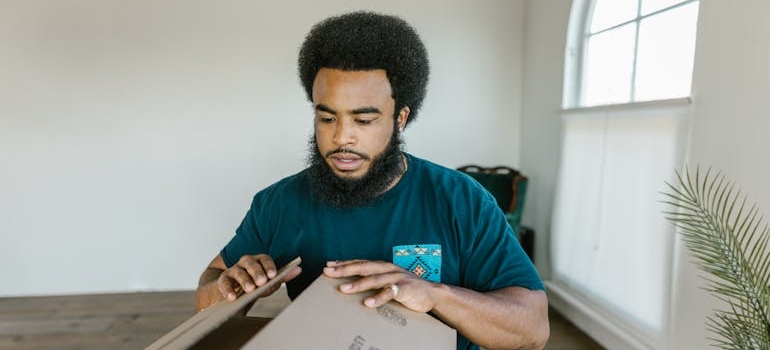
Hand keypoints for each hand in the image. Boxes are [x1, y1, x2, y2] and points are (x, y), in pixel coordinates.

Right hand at [218, 254, 301, 300]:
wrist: (232, 291)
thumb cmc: (254, 285)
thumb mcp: (267, 282)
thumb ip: (281, 277)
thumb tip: (298, 269)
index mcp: (258, 261)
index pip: (264, 259)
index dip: (269, 266)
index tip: (273, 275)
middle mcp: (245, 263)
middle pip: (250, 263)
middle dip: (257, 272)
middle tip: (262, 282)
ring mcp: (233, 270)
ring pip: (238, 272)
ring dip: (245, 280)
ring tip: (250, 289)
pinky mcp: (223, 280)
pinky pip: (224, 283)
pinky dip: (228, 290)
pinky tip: (232, 298)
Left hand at [322, 259, 438, 312]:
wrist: (432, 293)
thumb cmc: (406, 288)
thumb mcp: (388, 281)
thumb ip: (373, 280)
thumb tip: (351, 284)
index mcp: (382, 266)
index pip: (359, 262)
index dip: (343, 263)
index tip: (328, 265)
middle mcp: (388, 269)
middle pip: (363, 267)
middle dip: (344, 269)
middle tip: (328, 272)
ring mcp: (396, 277)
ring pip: (374, 279)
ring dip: (358, 284)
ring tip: (343, 289)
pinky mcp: (405, 288)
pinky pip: (390, 292)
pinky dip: (379, 297)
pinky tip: (368, 303)